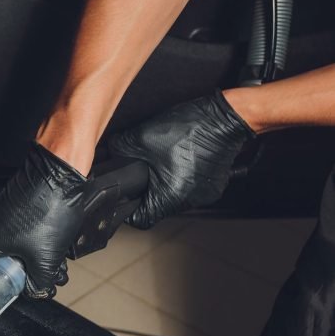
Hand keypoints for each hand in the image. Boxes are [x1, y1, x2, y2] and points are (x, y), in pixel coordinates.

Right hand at [0, 144, 88, 299]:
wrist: (61, 172)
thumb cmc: (48, 206)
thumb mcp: (46, 257)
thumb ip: (39, 282)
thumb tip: (37, 291)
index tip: (3, 297)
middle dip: (21, 278)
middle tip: (40, 284)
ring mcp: (1, 218)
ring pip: (12, 252)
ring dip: (33, 264)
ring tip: (55, 270)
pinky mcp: (15, 211)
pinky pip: (20, 238)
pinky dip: (36, 248)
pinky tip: (55, 253)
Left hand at [108, 90, 254, 228]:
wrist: (227, 117)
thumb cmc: (192, 128)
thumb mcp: (143, 137)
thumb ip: (120, 149)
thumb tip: (108, 152)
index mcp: (172, 196)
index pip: (141, 219)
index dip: (127, 210)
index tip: (124, 197)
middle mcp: (190, 201)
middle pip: (158, 208)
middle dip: (146, 191)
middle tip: (141, 173)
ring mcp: (205, 194)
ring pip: (174, 198)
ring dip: (163, 184)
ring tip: (161, 163)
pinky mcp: (213, 185)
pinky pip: (189, 188)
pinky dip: (180, 178)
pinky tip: (178, 160)